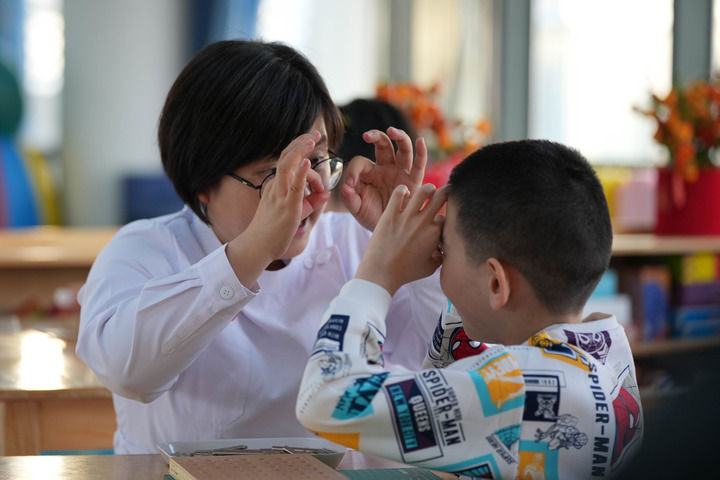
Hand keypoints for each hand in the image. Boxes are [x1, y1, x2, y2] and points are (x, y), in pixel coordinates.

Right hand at [240, 131, 327, 263]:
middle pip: (286, 157)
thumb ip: (311, 202)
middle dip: (301, 142)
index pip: (288, 162)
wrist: (257, 246)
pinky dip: (301, 174)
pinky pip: (294, 187)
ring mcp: (281, 195)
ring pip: (288, 166)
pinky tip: (307, 163)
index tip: (311, 141)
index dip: (300, 149)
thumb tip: (326, 193)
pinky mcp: (287, 207)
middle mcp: (277, 186)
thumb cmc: (273, 231)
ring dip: (300, 151)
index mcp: (276, 185)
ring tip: (312, 140)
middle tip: (316, 134)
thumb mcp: (295, 212)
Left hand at [341, 127, 426, 230]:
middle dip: (376, 136)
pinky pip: (419, 165)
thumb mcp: (357, 209)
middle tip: (367, 135)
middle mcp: (386, 168)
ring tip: (391, 131)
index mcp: (369, 173)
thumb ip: (349, 199)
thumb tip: (345, 186)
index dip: (354, 171)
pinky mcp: (414, 181)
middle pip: (383, 145)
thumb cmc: (372, 218)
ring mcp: (401, 173)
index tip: (351, 184)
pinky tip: (420, 141)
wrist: (390, 232)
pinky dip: (421, 152)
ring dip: (399, 137)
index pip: (361, 162)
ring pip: (403, 149)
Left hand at [355, 183, 446, 294]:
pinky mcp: (390, 214)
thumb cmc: (404, 273)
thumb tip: (445, 252)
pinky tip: (404, 194)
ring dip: (428, 188)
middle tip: (443, 193)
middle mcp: (423, 223)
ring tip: (427, 190)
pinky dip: (403, 190)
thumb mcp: (429, 268)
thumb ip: (440, 258)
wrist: (381, 273)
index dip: (446, 215)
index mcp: (435, 234)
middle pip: (442, 196)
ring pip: (424, 190)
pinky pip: (399, 193)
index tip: (441, 217)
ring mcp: (406, 217)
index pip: (447, 215)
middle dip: (445, 192)